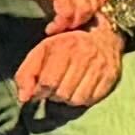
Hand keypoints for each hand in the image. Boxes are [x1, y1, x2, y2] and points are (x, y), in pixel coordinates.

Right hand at [0, 0, 97, 25]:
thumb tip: (68, 15)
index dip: (85, 14)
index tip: (70, 24)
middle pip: (93, 5)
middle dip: (79, 22)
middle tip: (63, 30)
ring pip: (84, 10)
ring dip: (70, 26)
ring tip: (55, 29)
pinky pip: (67, 11)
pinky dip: (60, 24)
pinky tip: (50, 28)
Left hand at [12, 16, 126, 116]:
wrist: (104, 35)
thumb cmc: (68, 44)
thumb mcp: (43, 50)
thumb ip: (27, 73)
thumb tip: (23, 98)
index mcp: (64, 46)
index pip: (47, 82)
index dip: (39, 91)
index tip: (40, 89)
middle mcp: (85, 56)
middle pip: (61, 93)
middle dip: (53, 95)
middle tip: (54, 89)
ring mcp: (100, 67)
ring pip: (76, 99)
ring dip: (67, 99)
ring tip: (66, 89)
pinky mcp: (111, 77)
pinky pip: (91, 100)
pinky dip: (82, 99)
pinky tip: (79, 89)